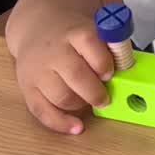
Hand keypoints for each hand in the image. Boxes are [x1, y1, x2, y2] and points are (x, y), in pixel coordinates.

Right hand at [13, 17, 113, 134]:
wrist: (37, 26)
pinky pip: (41, 111)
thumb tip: (127, 64)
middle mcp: (54, 51)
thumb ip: (110, 44)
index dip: (104, 62)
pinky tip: (76, 127)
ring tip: (91, 101)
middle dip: (96, 92)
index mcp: (74, 32)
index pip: (89, 44)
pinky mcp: (27, 87)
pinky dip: (60, 123)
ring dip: (81, 104)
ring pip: (61, 96)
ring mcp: (38, 70)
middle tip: (106, 98)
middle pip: (76, 75)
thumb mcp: (92, 26)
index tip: (111, 73)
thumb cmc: (73, 33)